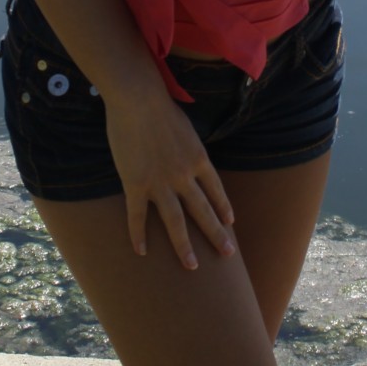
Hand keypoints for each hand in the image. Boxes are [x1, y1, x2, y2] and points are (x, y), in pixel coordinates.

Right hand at [102, 84, 235, 270]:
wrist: (139, 99)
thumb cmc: (160, 106)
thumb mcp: (184, 126)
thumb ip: (186, 144)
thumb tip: (185, 150)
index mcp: (199, 159)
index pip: (216, 190)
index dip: (223, 207)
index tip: (230, 222)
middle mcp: (184, 176)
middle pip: (203, 211)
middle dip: (216, 235)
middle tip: (227, 255)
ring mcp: (160, 183)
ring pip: (176, 222)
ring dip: (184, 246)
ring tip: (191, 266)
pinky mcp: (136, 184)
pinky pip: (138, 216)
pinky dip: (139, 234)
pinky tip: (141, 251)